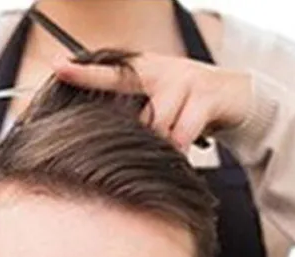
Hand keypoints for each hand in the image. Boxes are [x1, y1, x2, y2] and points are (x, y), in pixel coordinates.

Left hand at [51, 52, 254, 151]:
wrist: (236, 97)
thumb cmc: (188, 105)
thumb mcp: (159, 104)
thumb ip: (136, 115)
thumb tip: (104, 139)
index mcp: (145, 71)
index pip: (109, 72)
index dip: (83, 72)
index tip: (58, 67)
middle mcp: (162, 70)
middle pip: (135, 112)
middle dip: (138, 136)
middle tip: (150, 145)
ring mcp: (184, 79)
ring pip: (158, 125)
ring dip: (163, 145)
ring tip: (172, 146)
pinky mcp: (205, 95)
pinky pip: (182, 133)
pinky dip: (180, 148)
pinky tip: (184, 150)